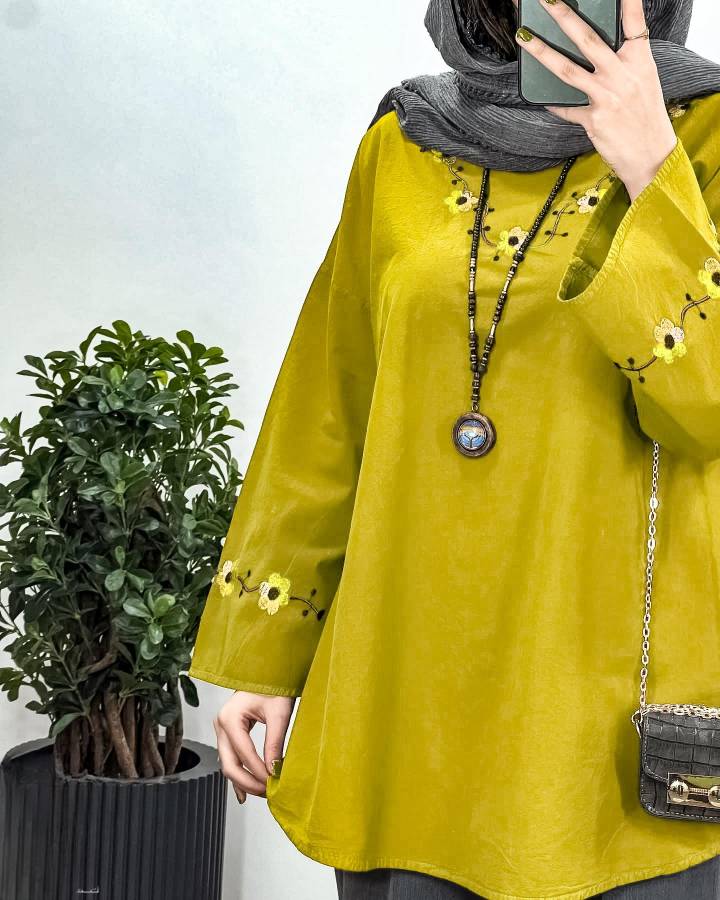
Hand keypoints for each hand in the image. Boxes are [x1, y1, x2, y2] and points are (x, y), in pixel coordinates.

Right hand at [213, 690, 294, 802]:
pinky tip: (244, 793)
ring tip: (263, 792)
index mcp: (230, 717)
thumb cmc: (273, 684)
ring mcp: (222, 729)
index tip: (273, 783)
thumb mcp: (278, 713)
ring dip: (244, 781)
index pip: (243, 754)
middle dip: (249, 782)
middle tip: (268, 792)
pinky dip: (238, 775)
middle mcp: (221, 724)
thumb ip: (275, 742)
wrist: (269, 670)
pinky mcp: (228, 733)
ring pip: (228, 764)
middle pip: (229, 764)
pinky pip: (231, 759)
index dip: (258, 772)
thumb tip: (274, 769)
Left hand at [512, 0, 677, 201]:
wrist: (651, 156)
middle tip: (546, 0)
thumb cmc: (645, 117)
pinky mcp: (593, 120)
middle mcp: (622, 75)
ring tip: (523, 37)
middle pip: (588, 40)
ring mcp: (606, 97)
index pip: (633, 23)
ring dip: (542, 52)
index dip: (627, 2)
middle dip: (564, 16)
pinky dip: (554, 104)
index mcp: (639, 61)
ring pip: (567, 69)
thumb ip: (622, 63)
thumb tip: (593, 50)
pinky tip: (540, 99)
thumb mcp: (643, 81)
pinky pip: (566, 108)